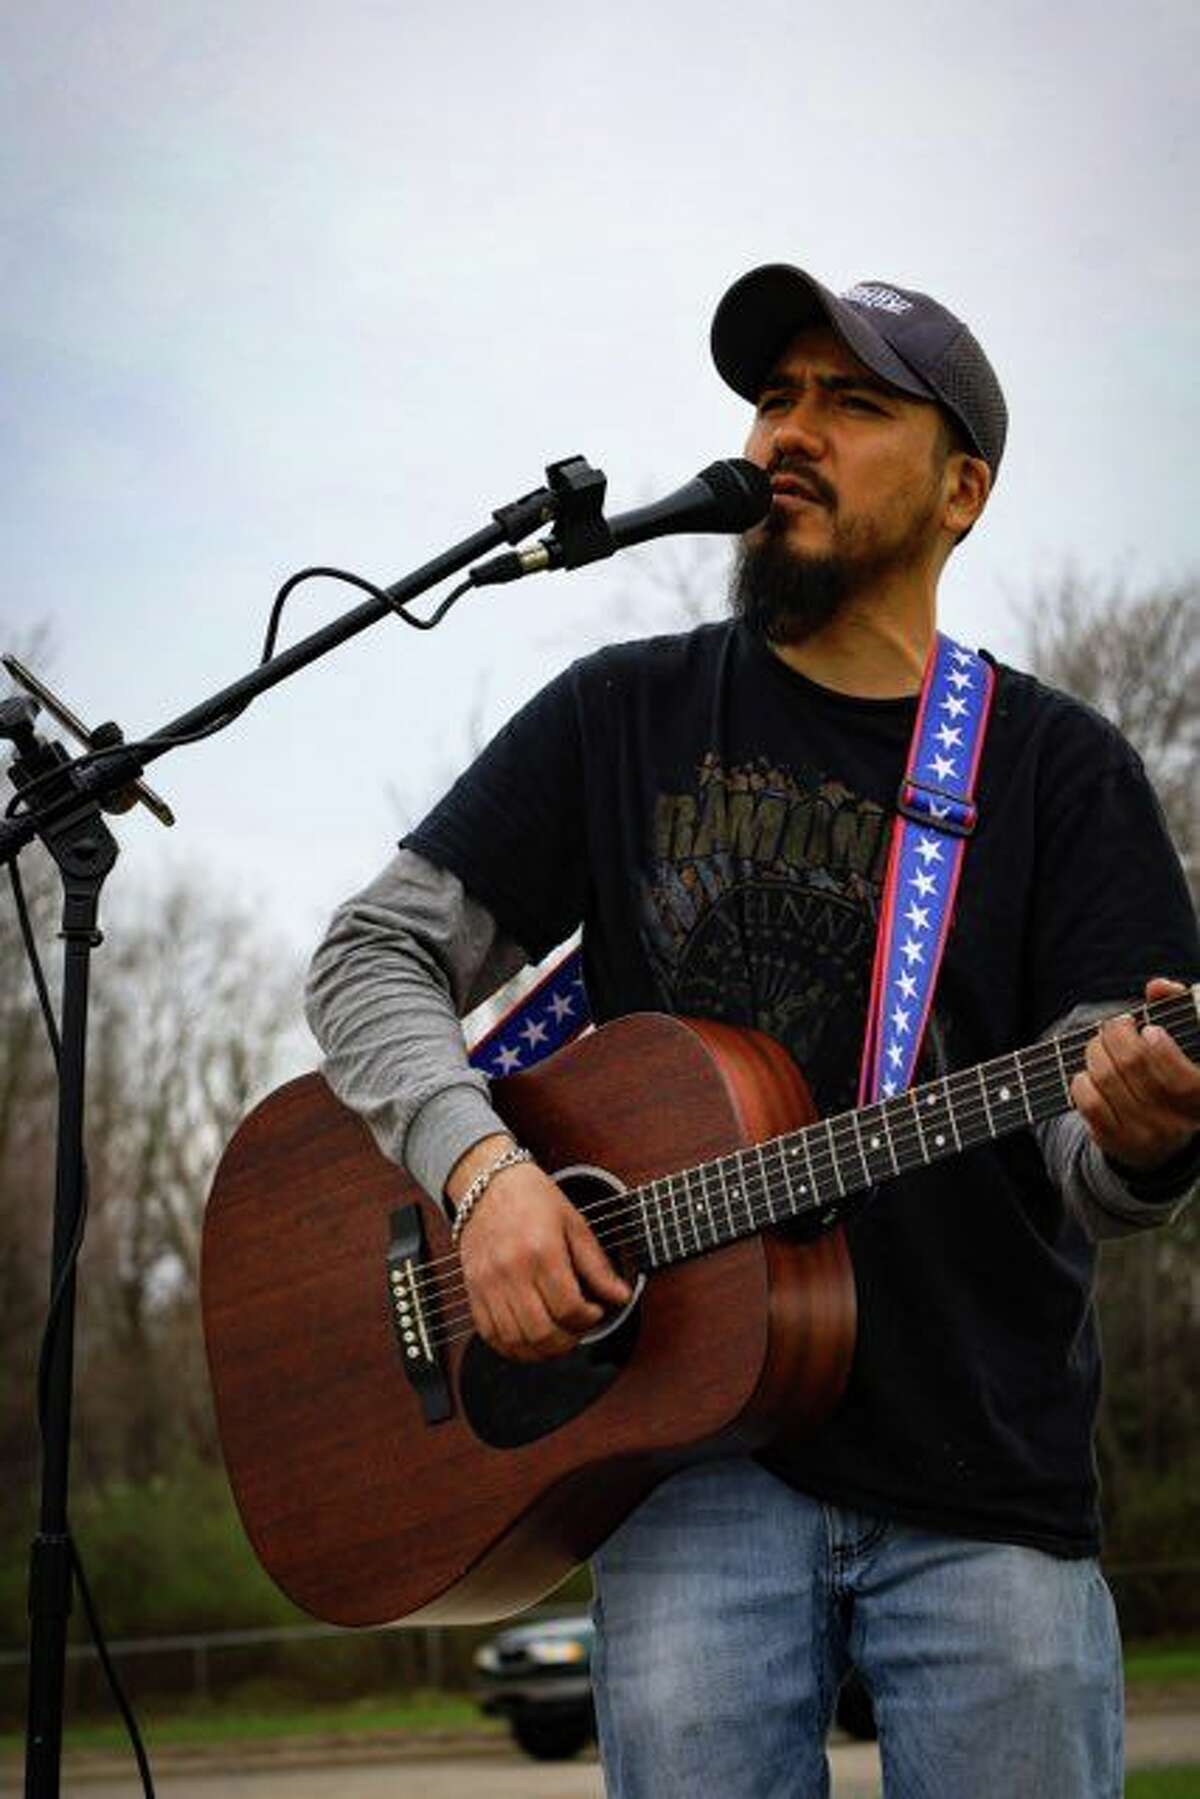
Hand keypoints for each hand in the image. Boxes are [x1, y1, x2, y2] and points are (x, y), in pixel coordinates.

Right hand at [450, 1139, 631, 1361]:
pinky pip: (490, 1335)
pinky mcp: (473, 1290)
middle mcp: (511, 1271)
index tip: (595, 1311)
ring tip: (557, 1337)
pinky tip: (529, 1339)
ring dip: (541, 1350)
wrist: (488, 1183)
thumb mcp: (574, 1224)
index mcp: (542, 1252)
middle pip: (541, 1331)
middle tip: (578, 1329)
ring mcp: (488, 1283)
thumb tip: (621, 1296)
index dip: (588, 1318)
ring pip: (515, 1340)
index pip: (568, 1307)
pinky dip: (511, 1347)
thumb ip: (597, 1265)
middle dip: (568, 1341)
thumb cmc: (533, 1200)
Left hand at [1070, 977, 1199, 1170]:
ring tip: (1098, 1044)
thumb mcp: (1184, 1046)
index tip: (1149, 1030)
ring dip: (1095, 1052)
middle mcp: (1177, 1123)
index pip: (1183, 1081)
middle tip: (1115, 1025)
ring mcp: (1146, 1136)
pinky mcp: (1116, 1142)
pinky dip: (1081, 1082)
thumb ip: (1177, 1009)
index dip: (1162, 1052)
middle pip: (1134, 1066)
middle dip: (1116, 1034)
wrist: (1159, 1139)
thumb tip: (1158, 986)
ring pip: (1107, 1080)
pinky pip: (1090, 1103)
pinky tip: (1086, 1074)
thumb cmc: (1172, 1076)